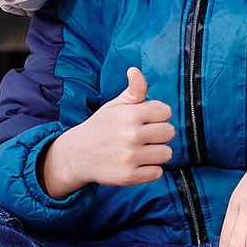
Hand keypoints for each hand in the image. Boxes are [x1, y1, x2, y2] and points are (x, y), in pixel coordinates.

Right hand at [40, 64, 174, 197]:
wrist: (77, 154)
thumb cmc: (101, 127)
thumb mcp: (115, 105)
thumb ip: (133, 89)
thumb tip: (135, 70)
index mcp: (130, 114)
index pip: (166, 111)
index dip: (157, 115)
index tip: (146, 119)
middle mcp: (131, 135)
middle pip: (169, 132)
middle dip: (159, 133)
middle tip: (144, 136)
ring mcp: (130, 157)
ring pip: (167, 153)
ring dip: (157, 152)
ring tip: (142, 150)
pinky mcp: (129, 176)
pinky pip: (158, 172)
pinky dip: (151, 169)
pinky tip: (138, 163)